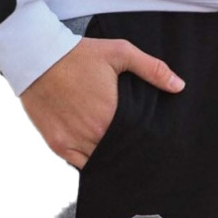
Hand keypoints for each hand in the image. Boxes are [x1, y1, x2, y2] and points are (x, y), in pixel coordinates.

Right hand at [19, 36, 185, 169]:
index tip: (153, 144)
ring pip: (100, 162)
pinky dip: (89, 163)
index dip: (145, 143)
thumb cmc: (80, 54)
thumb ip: (152, 69)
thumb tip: (179, 86)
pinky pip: (78, 165)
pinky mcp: (57, 144)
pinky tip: (99, 157)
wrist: (38, 57)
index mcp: (112, 114)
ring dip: (110, 159)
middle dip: (129, 153)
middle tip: (140, 153)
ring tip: (122, 155)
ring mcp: (73, 141)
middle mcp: (93, 133)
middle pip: (119, 153)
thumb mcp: (119, 52)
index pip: (137, 140)